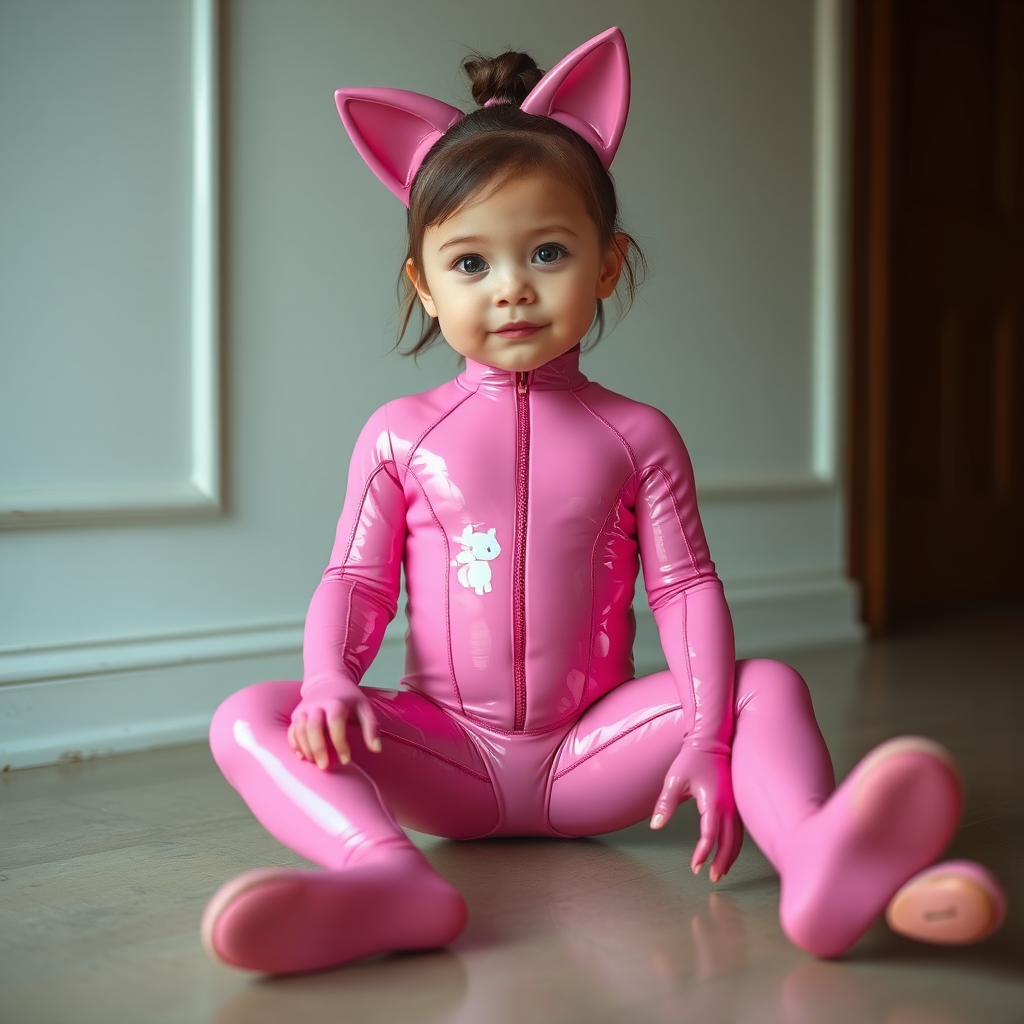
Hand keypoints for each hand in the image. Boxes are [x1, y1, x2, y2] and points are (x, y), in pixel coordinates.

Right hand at [287, 683, 380, 769]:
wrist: (327, 680)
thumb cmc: (348, 698)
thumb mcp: (364, 707)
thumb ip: (371, 727)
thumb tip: (376, 749)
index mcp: (335, 702)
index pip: (335, 722)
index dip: (340, 742)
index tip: (346, 759)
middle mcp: (316, 705)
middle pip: (312, 726)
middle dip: (318, 748)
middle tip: (324, 766)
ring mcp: (303, 709)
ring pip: (299, 730)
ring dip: (306, 748)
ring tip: (316, 763)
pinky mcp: (295, 715)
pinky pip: (291, 731)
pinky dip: (294, 745)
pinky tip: (302, 757)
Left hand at [650, 746, 740, 882]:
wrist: (712, 741)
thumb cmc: (692, 760)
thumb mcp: (674, 780)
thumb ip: (665, 804)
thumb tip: (655, 825)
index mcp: (713, 801)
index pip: (710, 834)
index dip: (703, 853)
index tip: (695, 867)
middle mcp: (729, 806)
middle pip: (730, 841)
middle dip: (722, 861)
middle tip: (712, 878)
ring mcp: (736, 804)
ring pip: (738, 837)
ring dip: (731, 856)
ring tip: (721, 871)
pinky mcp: (737, 803)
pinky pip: (739, 829)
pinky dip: (735, 844)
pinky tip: (728, 852)